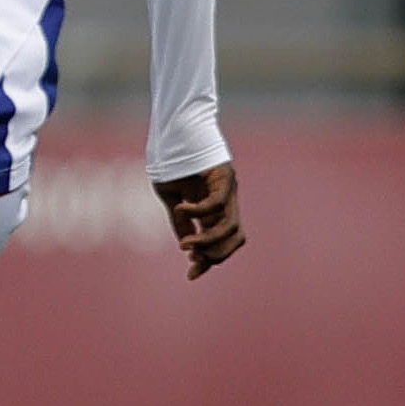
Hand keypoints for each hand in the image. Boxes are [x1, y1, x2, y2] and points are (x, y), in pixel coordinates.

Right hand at [159, 158, 243, 278]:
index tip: (191, 275)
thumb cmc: (171, 160)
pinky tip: (181, 208)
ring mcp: (227, 190)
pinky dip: (199, 212)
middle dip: (214, 255)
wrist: (175, 130)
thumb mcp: (171, 197)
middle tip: (192, 260)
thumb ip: (180, 219)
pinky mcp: (223, 176)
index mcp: (212, 208)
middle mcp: (225, 202)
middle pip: (234, 239)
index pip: (219, 241)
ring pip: (231, 227)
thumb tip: (186, 244)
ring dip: (209, 241)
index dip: (208, 261)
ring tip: (186, 244)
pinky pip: (218, 203)